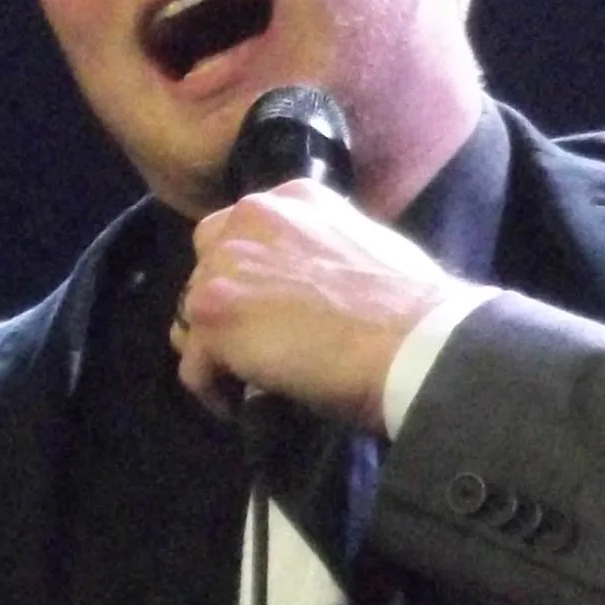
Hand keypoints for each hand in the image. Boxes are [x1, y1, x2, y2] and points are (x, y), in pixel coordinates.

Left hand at [172, 179, 467, 432]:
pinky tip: (244, 407)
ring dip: (216, 348)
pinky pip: (194, 367)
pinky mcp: (214, 315)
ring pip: (193, 317)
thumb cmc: (408, 303)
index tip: (271, 308)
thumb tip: (308, 284)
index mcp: (294, 197)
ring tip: (247, 378)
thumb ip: (319, 248)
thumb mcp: (363, 244)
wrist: (411, 340)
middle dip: (225, 305)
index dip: (252, 274)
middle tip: (256, 342)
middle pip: (206, 267)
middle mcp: (253, 217)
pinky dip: (215, 392)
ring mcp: (227, 265)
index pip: (242, 230)